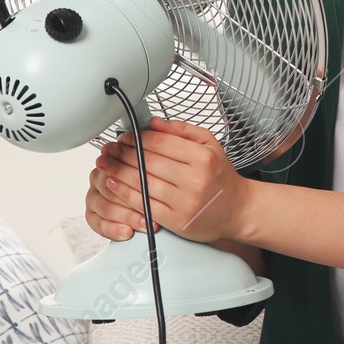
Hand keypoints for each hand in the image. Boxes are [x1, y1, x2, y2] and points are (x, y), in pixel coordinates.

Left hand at [84, 118, 251, 243]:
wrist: (238, 210)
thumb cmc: (222, 177)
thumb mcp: (211, 145)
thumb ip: (182, 131)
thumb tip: (153, 123)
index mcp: (202, 157)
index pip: (161, 142)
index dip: (137, 137)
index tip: (124, 135)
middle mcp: (194, 179)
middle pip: (148, 162)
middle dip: (123, 152)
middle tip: (109, 148)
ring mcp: (184, 201)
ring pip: (142, 182)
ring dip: (118, 171)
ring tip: (105, 163)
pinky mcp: (176, 220)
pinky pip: (144, 204)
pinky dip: (125, 193)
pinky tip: (114, 184)